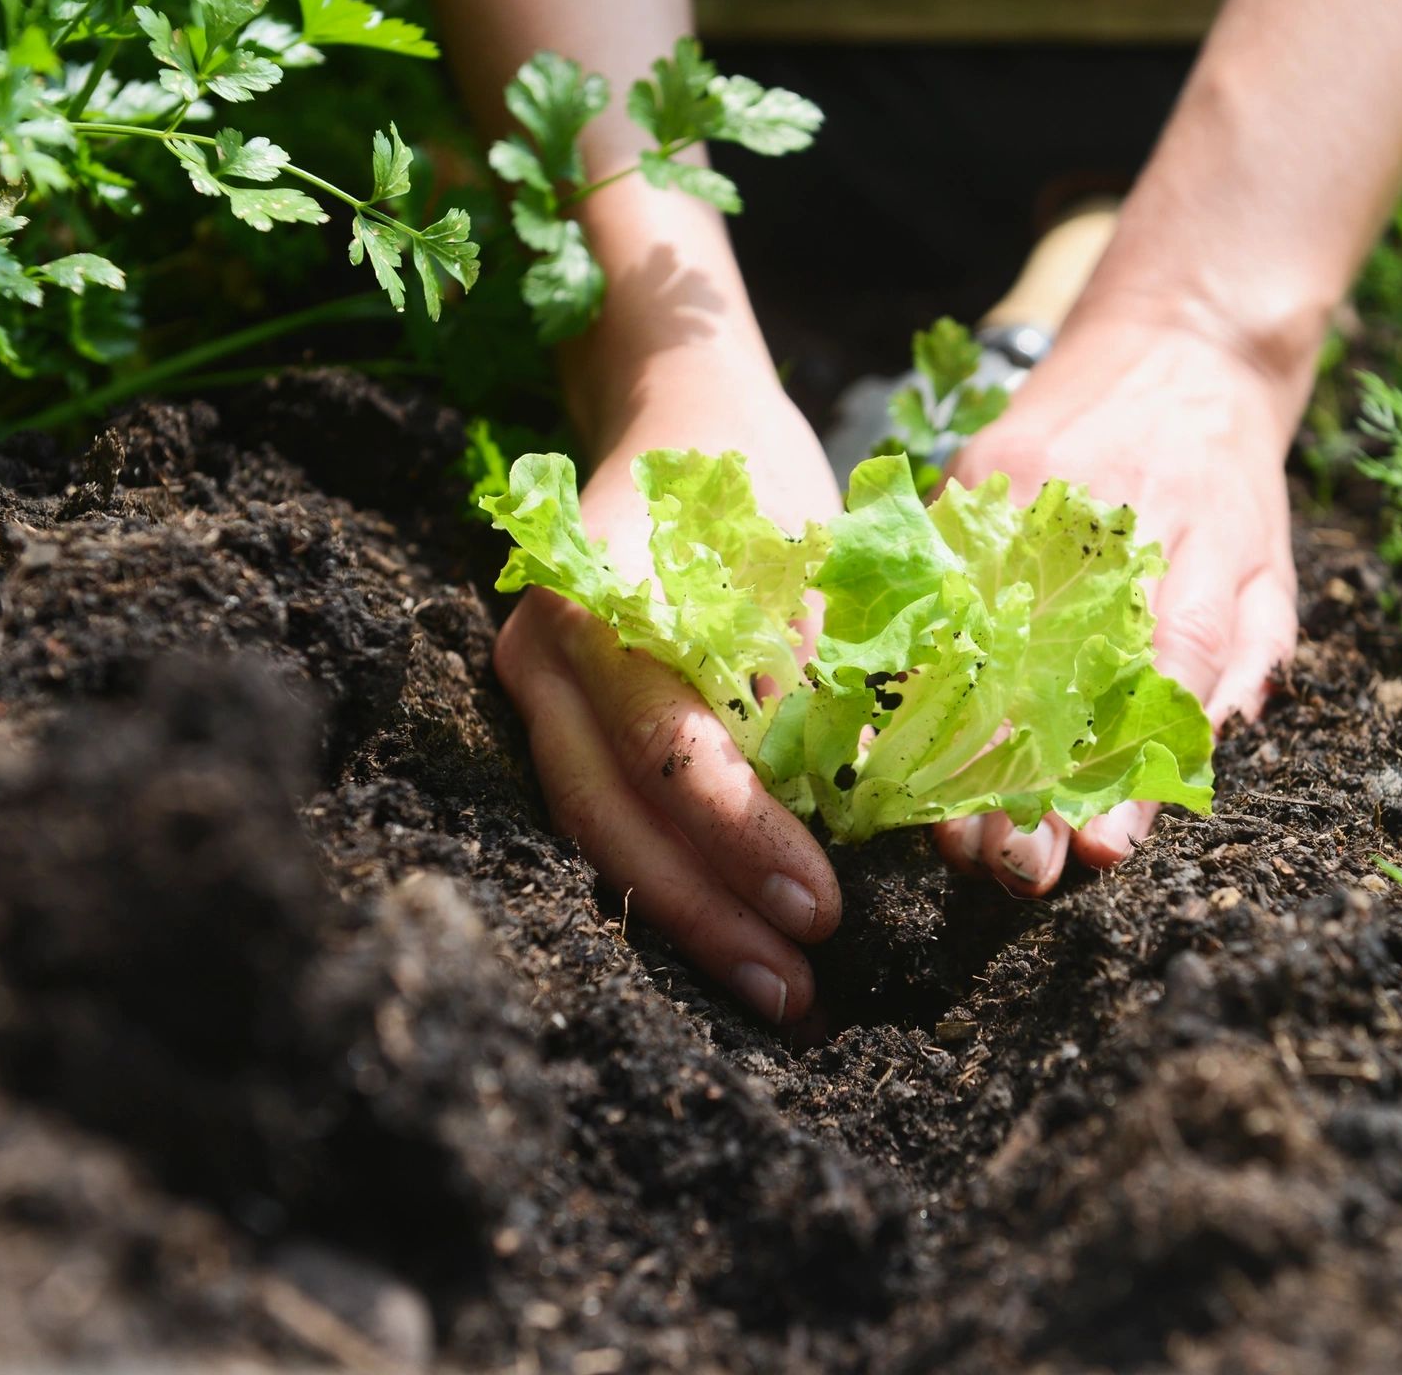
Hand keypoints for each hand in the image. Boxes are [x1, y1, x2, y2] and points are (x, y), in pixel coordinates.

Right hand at [492, 351, 844, 1025]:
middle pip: (612, 815)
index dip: (745, 838)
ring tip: (774, 992)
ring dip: (684, 919)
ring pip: (592, 832)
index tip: (826, 908)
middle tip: (796, 991)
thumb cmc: (756, 479)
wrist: (673, 408)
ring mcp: (534, 690)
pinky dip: (663, 882)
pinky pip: (596, 818)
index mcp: (607, 602)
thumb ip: (822, 677)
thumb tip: (866, 812)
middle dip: (708, 912)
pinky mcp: (553, 718)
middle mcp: (546, 654)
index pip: (670, 749)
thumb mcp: (810, 559)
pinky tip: (729, 940)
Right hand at [934, 317, 1304, 893]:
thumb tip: (1202, 754)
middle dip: (1029, 780)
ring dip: (962, 741)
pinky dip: (913, 658)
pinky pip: (935, 578)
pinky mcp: (976, 472)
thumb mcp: (1270, 566)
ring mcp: (1032, 491)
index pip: (1166, 672)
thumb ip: (1247, 660)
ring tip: (947, 828)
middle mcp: (1114, 519)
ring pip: (985, 632)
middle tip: (1009, 869)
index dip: (1130, 768)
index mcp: (1201, 547)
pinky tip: (896, 731)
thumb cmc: (1229, 478)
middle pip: (1061, 668)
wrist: (1179, 337)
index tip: (1098, 850)